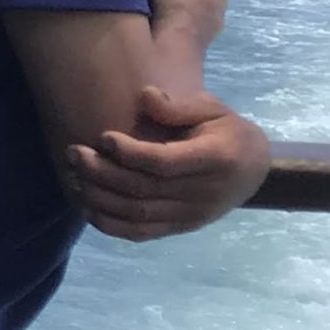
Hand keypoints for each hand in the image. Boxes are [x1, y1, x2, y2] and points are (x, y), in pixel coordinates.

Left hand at [66, 83, 270, 240]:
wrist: (255, 171)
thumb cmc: (227, 132)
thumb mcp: (213, 110)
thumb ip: (178, 106)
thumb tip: (145, 96)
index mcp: (216, 160)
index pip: (163, 163)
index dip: (129, 152)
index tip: (103, 136)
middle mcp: (204, 194)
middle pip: (143, 189)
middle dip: (102, 172)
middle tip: (74, 152)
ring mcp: (192, 216)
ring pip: (137, 214)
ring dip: (99, 197)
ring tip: (73, 175)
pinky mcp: (181, 229)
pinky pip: (140, 233)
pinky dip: (109, 223)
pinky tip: (85, 205)